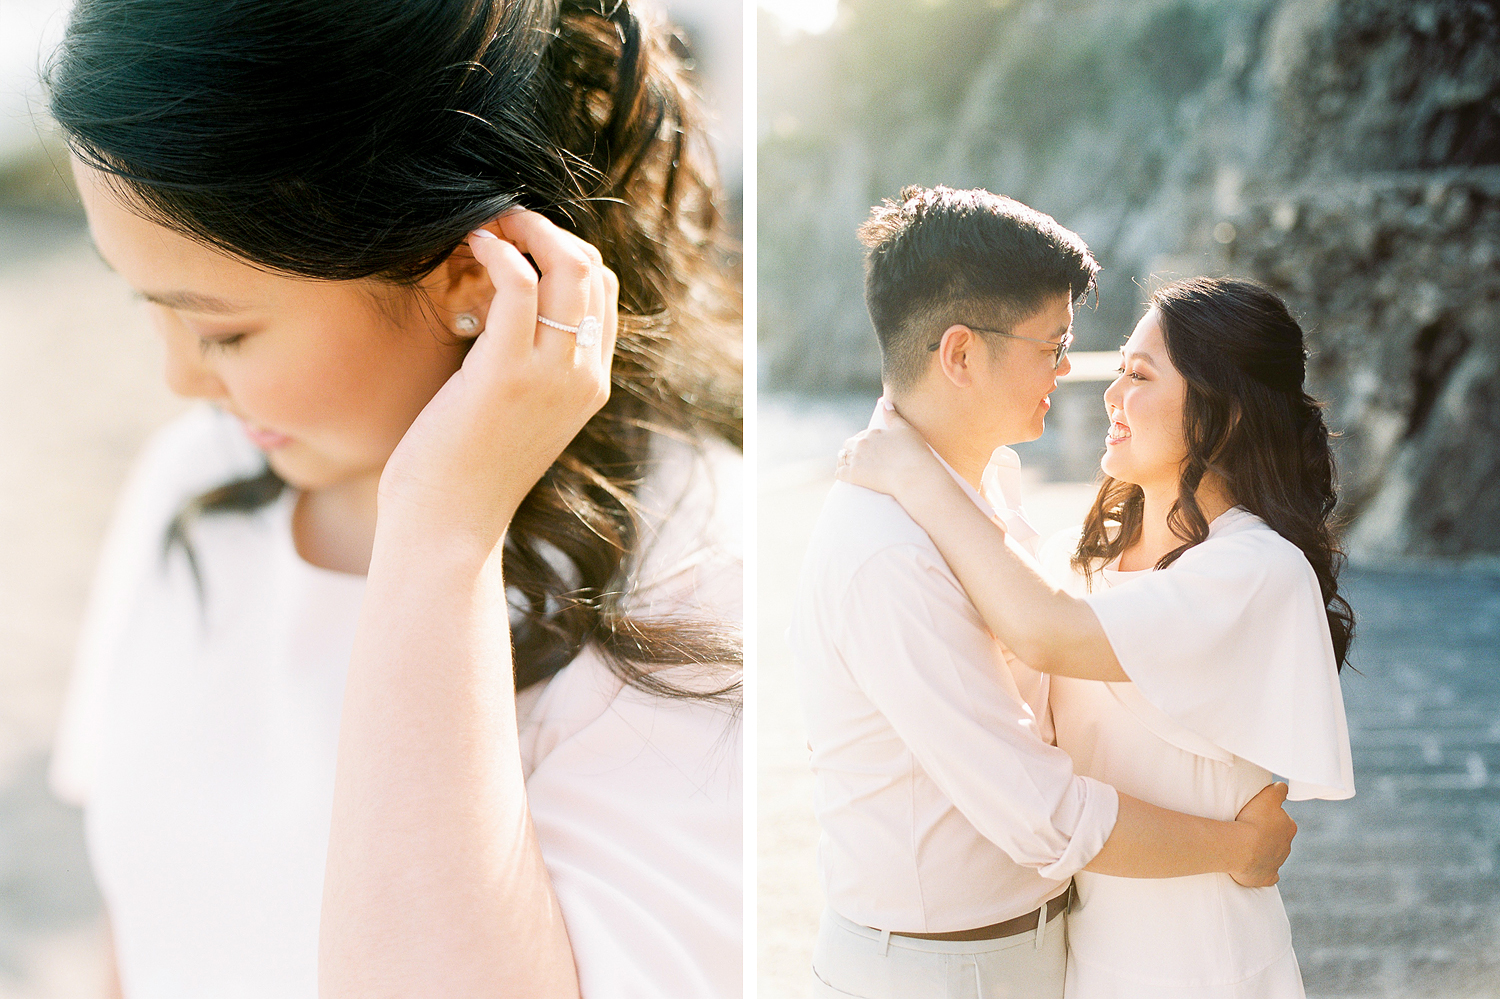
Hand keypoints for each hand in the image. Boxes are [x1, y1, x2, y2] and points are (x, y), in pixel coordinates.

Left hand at [378, 210, 617, 549]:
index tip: (520, 242)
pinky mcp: (507, 373)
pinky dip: (498, 250)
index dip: (565, 253)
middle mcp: (583, 376)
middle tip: (503, 222)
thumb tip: (497, 318)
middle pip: (593, 271)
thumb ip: (524, 368)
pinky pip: (518, 285)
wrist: (449, 524)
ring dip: (527, 228)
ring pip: (568, 267)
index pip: (603, 293)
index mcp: (591, 385)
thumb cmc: (464, 472)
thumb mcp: (513, 415)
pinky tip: (471, 243)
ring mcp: (552, 374)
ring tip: (487, 222)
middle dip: (550, 231)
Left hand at [834, 407, 941, 499]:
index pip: (862, 435)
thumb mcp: (905, 429)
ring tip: (848, 466)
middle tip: (857, 458)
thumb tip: (884, 402)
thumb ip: (893, 416)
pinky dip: (841, 473)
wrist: (914, 475)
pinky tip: (844, 477)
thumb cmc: (914, 453)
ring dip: (844, 461)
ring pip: (842, 458)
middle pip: (849, 445)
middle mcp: (862, 444)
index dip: (864, 441)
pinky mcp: (853, 475)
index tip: (868, 448)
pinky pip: (839, 473)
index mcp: (873, 433)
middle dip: (852, 450)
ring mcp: (856, 459)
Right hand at [1229, 782, 1296, 886]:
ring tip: (1245, 846)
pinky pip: (1269, 876)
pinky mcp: (1267, 877)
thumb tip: (1283, 788)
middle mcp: (1286, 846)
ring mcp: (1277, 863)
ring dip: (1263, 851)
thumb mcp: (1268, 796)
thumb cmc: (1253, 821)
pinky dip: (1264, 873)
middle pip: (1279, 838)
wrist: (1240, 848)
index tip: (1259, 817)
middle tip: (1250, 830)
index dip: (1271, 818)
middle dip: (1268, 835)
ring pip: (1273, 855)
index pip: (1284, 821)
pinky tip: (1256, 868)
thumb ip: (1278, 790)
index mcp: (1289, 827)